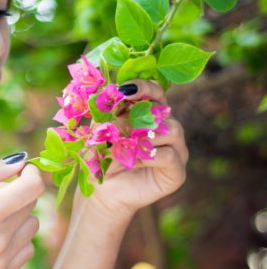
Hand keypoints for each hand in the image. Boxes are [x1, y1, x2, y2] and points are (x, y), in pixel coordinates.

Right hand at [0, 159, 44, 268]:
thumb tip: (18, 161)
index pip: (32, 189)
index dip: (31, 173)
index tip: (23, 169)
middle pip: (30, 205)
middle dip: (15, 192)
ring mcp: (1, 262)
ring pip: (31, 227)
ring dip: (17, 216)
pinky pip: (25, 249)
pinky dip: (14, 238)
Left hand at [77, 79, 188, 220]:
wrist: (103, 190)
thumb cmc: (102, 157)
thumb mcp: (101, 132)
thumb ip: (108, 113)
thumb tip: (112, 93)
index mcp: (148, 114)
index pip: (154, 91)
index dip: (143, 87)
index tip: (124, 90)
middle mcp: (166, 128)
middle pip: (164, 109)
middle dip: (140, 115)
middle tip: (121, 125)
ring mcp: (176, 150)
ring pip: (172, 130)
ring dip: (145, 136)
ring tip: (125, 146)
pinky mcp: (177, 172)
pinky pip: (170, 155)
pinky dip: (149, 156)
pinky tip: (134, 161)